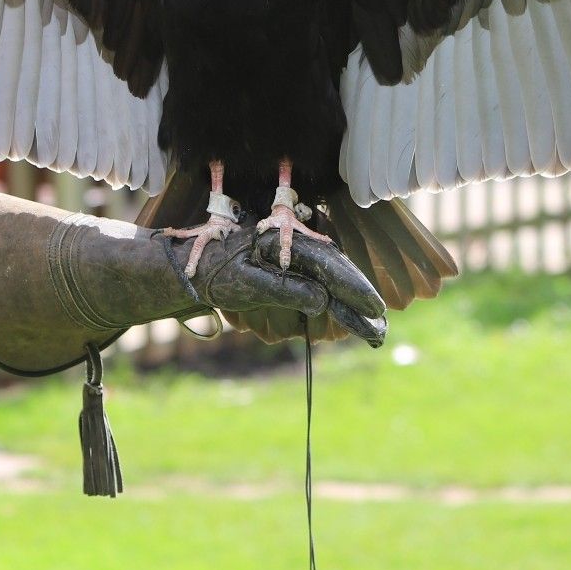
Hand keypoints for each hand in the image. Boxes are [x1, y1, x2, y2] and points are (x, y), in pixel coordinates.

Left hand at [168, 226, 388, 345]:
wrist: (190, 268)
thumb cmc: (213, 274)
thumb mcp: (245, 284)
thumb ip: (284, 290)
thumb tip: (321, 300)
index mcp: (284, 243)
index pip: (328, 265)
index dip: (354, 287)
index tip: (374, 308)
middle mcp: (293, 245)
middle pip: (336, 269)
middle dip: (360, 296)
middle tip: (380, 325)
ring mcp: (293, 255)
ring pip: (331, 275)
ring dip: (351, 299)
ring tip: (371, 326)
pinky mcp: (289, 267)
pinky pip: (319, 280)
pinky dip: (335, 298)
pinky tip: (347, 313)